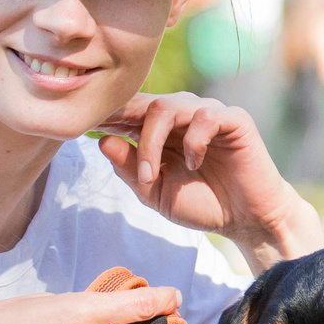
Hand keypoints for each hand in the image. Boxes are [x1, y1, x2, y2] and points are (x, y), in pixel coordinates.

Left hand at [94, 92, 323, 267]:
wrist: (247, 219)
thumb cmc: (203, 204)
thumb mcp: (156, 193)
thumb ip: (131, 169)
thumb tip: (101, 141)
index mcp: (160, 130)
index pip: (127, 111)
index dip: (103, 115)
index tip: (76, 124)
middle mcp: (182, 114)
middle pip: (141, 104)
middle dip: (120, 123)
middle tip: (100, 142)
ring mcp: (207, 113)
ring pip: (167, 107)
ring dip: (152, 143)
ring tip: (152, 176)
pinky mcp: (233, 120)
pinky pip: (205, 117)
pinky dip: (193, 142)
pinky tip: (194, 165)